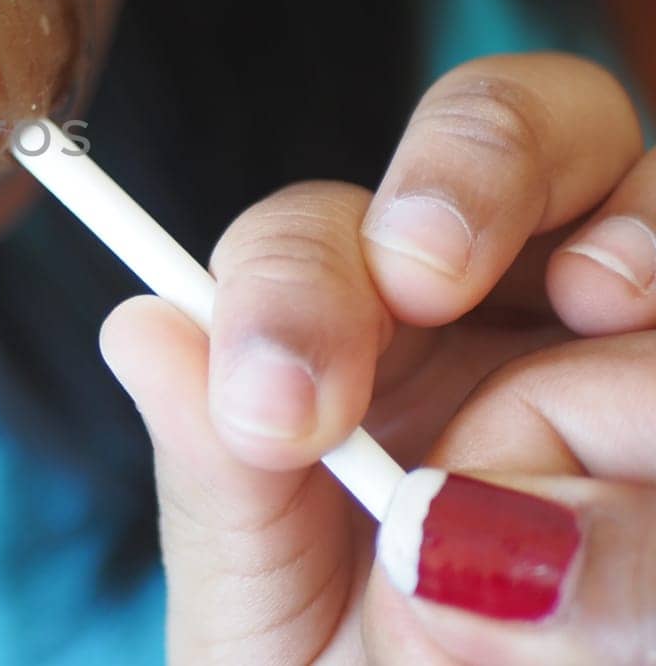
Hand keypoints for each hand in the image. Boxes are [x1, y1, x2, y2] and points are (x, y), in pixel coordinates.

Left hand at [99, 52, 651, 662]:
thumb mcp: (275, 622)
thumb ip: (224, 487)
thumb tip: (145, 327)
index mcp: (372, 354)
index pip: (316, 242)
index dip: (292, 289)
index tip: (278, 412)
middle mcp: (516, 321)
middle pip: (518, 132)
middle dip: (467, 168)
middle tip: (422, 269)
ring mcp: (632, 351)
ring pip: (641, 212)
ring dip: (622, 242)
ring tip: (597, 301)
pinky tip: (647, 394)